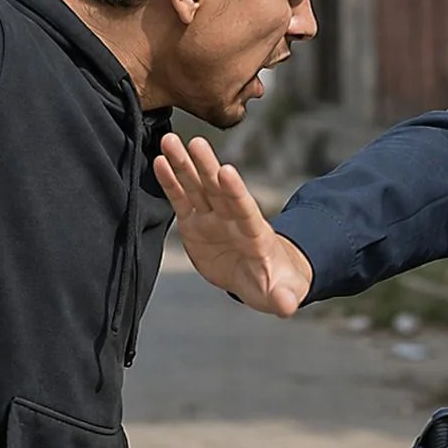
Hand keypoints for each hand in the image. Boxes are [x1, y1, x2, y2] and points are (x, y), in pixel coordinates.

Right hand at [153, 133, 313, 316]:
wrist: (262, 277)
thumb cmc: (275, 284)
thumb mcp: (282, 294)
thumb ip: (283, 298)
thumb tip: (288, 307)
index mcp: (255, 235)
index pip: (245, 210)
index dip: (236, 192)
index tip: (227, 170)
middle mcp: (232, 220)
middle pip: (219, 191)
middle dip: (208, 167)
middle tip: (196, 143)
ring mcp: (213, 219)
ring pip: (198, 188)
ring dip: (185, 165)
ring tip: (170, 140)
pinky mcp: (195, 224)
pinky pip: (182, 200)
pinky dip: (171, 182)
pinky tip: (159, 161)